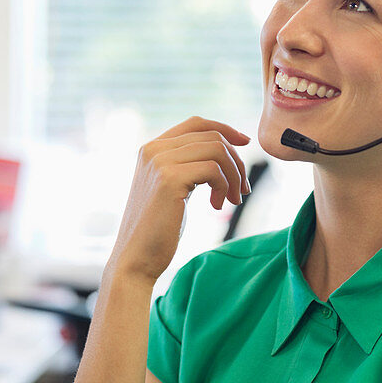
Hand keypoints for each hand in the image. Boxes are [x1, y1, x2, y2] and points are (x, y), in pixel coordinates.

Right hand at [105, 116, 250, 285]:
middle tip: (241, 191)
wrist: (136, 259)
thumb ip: (188, 165)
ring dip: (234, 175)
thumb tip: (226, 148)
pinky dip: (224, 186)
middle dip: (236, 162)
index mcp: (152, 148)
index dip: (225, 129)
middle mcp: (153, 149)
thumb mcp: (173, 187)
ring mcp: (160, 161)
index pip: (196, 123)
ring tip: (232, 200)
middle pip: (212, 136)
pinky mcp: (169, 178)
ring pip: (217, 150)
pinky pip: (214, 169)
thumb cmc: (158, 228)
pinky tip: (217, 206)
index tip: (245, 143)